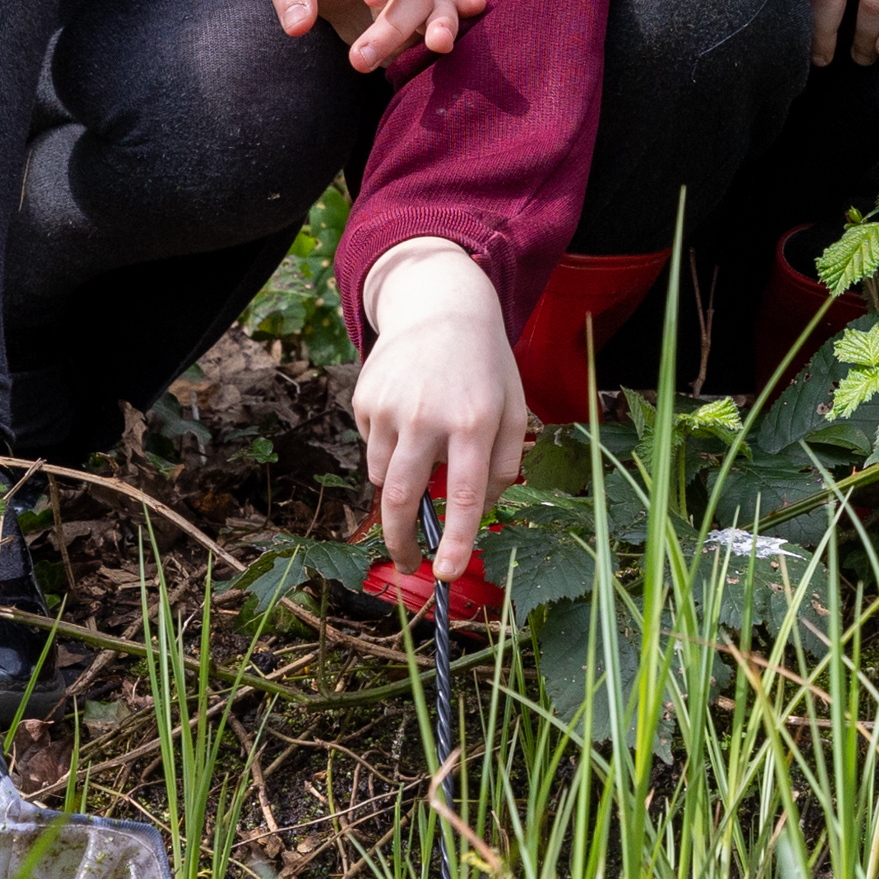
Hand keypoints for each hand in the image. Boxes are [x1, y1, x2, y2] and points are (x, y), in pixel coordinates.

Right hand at [353, 241, 531, 578]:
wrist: (441, 306)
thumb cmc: (484, 366)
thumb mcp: (514, 407)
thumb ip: (503, 463)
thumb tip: (480, 509)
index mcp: (473, 421)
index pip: (464, 495)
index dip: (454, 540)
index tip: (444, 573)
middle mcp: (427, 415)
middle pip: (403, 498)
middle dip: (400, 541)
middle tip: (407, 562)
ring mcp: (389, 406)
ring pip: (383, 477)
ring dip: (399, 485)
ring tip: (422, 453)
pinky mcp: (364, 399)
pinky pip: (372, 447)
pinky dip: (388, 450)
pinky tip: (408, 417)